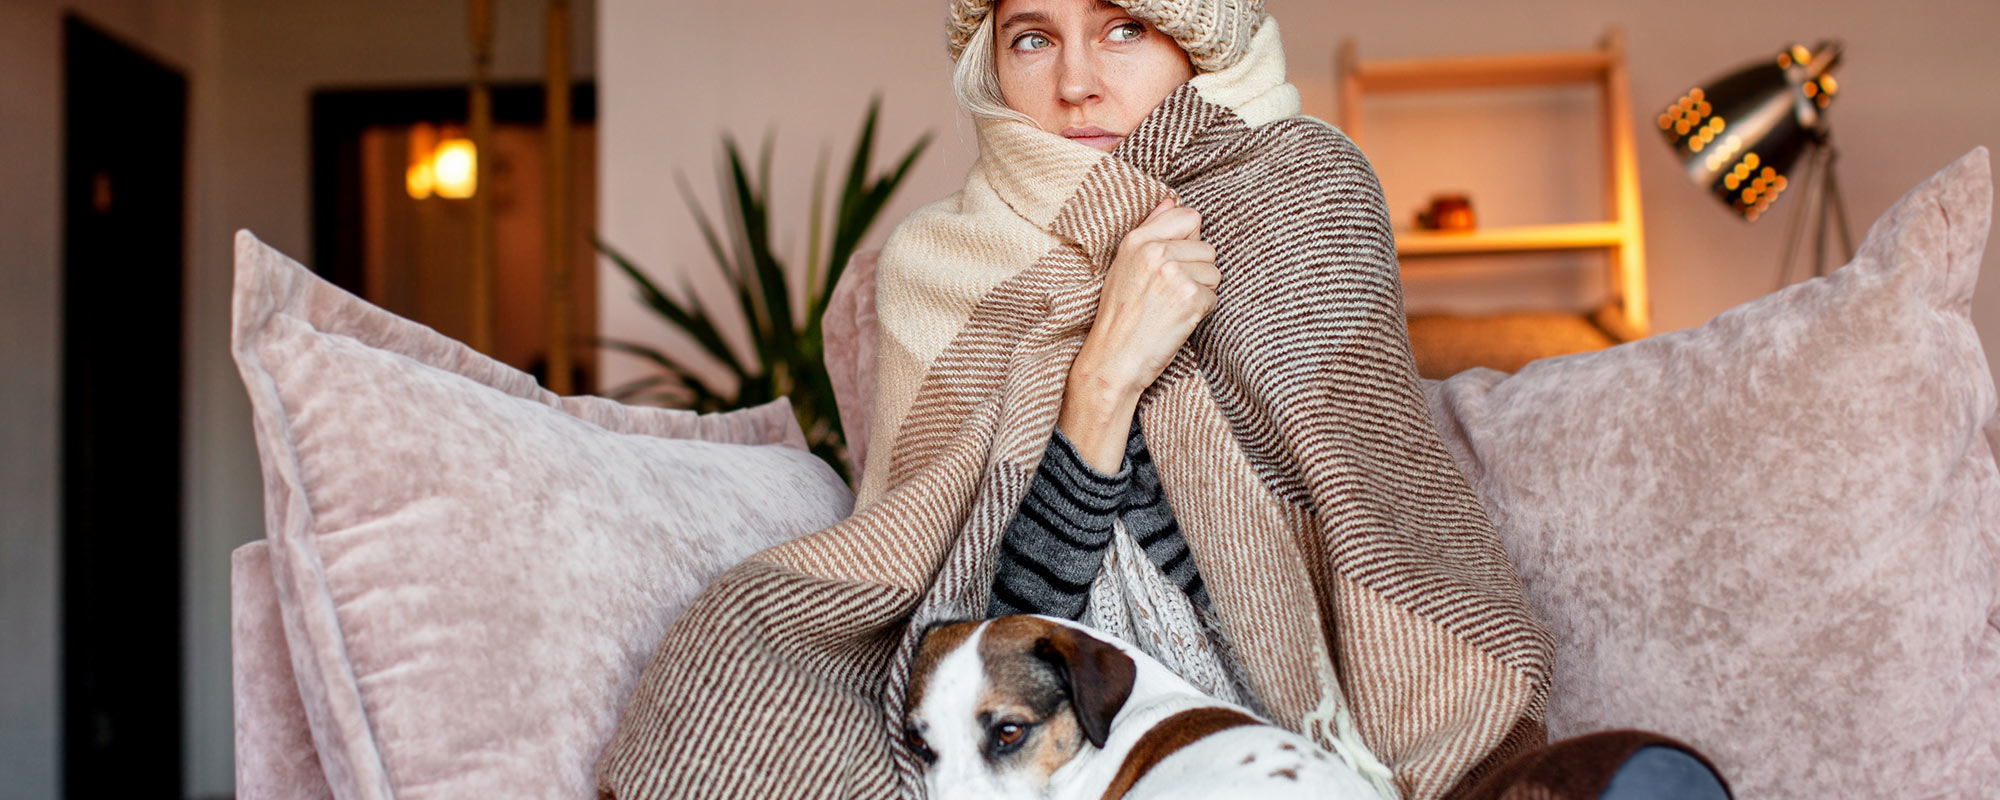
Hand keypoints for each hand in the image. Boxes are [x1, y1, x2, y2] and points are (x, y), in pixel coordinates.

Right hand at [1058, 196, 1220, 471]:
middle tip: (1168, 294)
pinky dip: (1201, 312)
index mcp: (1137, 240)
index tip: (1174, 262)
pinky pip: (1214, 297)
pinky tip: (1177, 321)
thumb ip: (1151, 229)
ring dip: (1200, 292)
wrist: (1113, 360)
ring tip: (1171, 307)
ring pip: (1214, 272)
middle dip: (1196, 270)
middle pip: (1206, 247)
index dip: (1189, 240)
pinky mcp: (1190, 298)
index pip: (1188, 216)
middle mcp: (1155, 251)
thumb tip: (1171, 198)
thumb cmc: (1120, 316)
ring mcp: (1173, 274)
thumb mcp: (1125, 265)